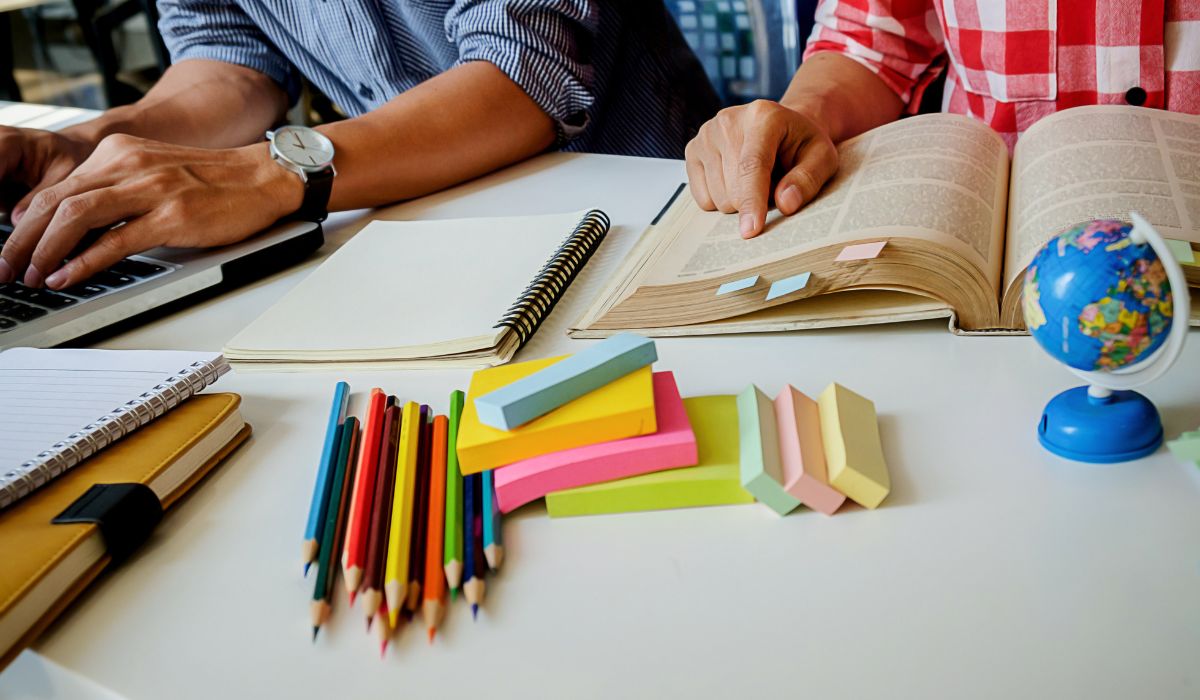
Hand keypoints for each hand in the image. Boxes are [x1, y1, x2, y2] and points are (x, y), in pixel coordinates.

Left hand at [0, 134, 302, 288]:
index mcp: (119, 154)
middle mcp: (128, 165)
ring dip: (44, 251)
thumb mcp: (155, 174)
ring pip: (75, 216)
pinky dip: (83, 261)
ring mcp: (151, 189)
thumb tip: (77, 228)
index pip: (55, 189)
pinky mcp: (173, 215)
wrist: (266, 176)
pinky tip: (67, 276)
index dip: (25, 224)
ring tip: (31, 276)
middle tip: (6, 268)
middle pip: (55, 202)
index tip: (13, 250)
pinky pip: (115, 239)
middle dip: (22, 240)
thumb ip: (117, 191)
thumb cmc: (217, 182)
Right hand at [684, 100, 838, 238]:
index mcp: (763, 117)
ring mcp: (706, 135)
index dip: (753, 201)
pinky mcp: (692, 150)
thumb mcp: (822, 159)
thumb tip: (785, 203)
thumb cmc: (801, 145)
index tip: (751, 230)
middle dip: (757, 202)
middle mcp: (728, 121)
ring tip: (756, 180)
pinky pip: (703, 199)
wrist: (780, 128)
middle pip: (734, 189)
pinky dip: (722, 200)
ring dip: (740, 202)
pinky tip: (735, 181)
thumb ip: (808, 179)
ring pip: (718, 198)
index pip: (752, 166)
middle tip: (774, 184)